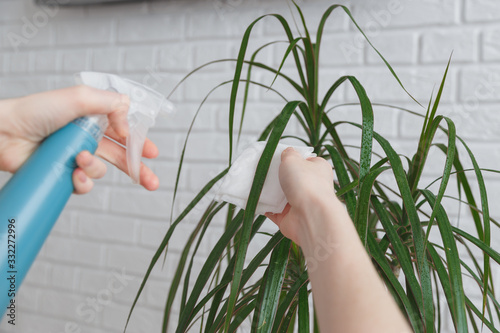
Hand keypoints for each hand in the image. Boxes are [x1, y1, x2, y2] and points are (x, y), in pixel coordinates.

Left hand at [0, 86, 159, 193]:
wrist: (5, 134)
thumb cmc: (36, 112)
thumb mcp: (78, 98)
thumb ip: (110, 103)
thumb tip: (129, 121)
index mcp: (93, 118)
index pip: (124, 132)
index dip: (139, 143)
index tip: (152, 152)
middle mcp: (87, 138)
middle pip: (121, 156)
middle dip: (138, 170)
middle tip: (152, 181)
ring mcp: (76, 157)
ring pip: (101, 170)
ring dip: (94, 166)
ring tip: (79, 159)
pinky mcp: (64, 174)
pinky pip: (84, 184)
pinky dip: (82, 181)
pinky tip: (73, 173)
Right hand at [265, 147, 337, 244]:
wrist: (309, 215)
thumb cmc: (305, 183)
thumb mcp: (293, 159)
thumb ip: (288, 153)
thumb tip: (287, 152)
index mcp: (318, 169)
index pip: (304, 161)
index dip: (292, 159)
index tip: (277, 157)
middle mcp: (312, 187)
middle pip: (290, 179)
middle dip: (277, 176)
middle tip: (264, 171)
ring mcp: (301, 203)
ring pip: (281, 195)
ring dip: (269, 192)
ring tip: (257, 183)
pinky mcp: (290, 218)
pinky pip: (273, 211)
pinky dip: (265, 207)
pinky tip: (256, 200)